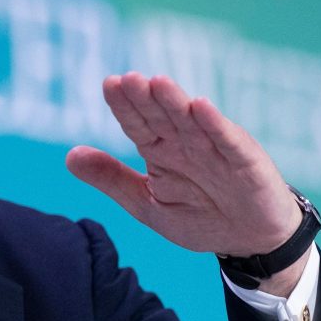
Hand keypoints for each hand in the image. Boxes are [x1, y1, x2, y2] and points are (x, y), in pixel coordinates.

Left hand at [66, 73, 308, 296]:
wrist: (251, 241)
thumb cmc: (202, 217)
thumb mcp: (147, 205)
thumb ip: (112, 179)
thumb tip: (69, 156)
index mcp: (160, 151)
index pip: (138, 123)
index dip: (125, 105)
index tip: (110, 84)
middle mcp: (186, 143)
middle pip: (162, 116)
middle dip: (147, 98)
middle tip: (129, 79)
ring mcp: (216, 149)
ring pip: (192, 122)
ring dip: (176, 102)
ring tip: (159, 82)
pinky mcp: (245, 160)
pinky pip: (227, 141)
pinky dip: (216, 125)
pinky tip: (201, 107)